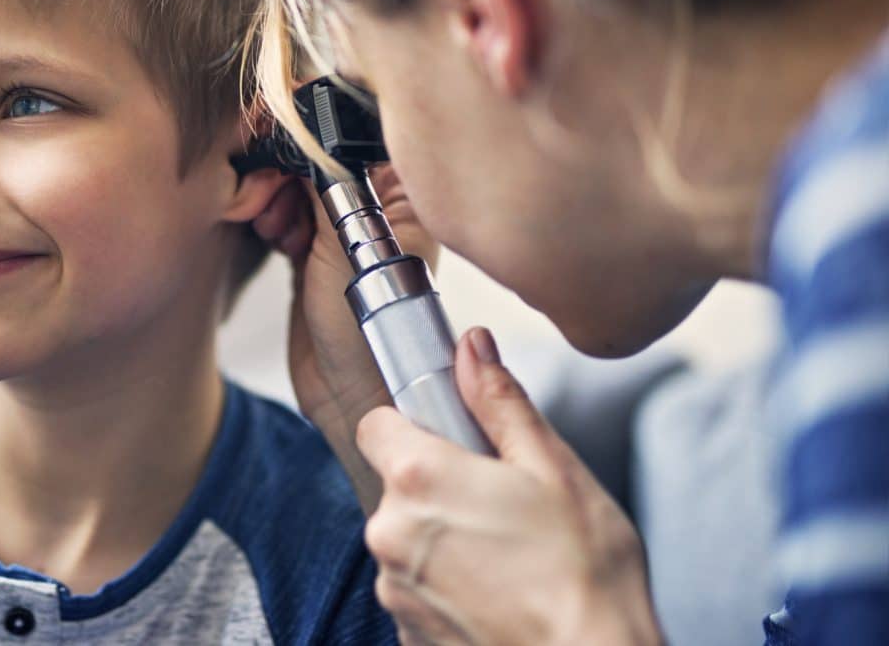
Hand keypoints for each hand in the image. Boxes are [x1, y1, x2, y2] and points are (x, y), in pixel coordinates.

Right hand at [253, 164, 438, 511]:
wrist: (349, 397)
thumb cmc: (370, 333)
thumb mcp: (346, 247)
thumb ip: (325, 187)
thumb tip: (300, 136)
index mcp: (404, 197)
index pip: (357, 139)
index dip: (315, 131)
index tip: (278, 129)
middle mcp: (377, 209)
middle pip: (320, 158)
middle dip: (286, 167)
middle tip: (268, 187)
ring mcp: (343, 232)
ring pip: (297, 186)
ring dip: (274, 195)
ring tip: (272, 222)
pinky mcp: (312, 254)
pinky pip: (285, 214)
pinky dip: (271, 216)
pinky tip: (271, 233)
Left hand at [356, 328, 663, 645]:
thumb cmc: (585, 572)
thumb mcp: (552, 468)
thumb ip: (499, 402)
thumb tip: (471, 345)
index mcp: (418, 478)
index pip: (376, 424)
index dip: (412, 423)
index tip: (451, 436)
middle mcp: (389, 532)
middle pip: (396, 484)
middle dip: (439, 484)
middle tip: (502, 500)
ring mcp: (394, 588)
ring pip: (406, 537)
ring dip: (442, 537)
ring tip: (508, 553)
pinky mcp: (406, 633)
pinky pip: (416, 586)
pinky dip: (447, 584)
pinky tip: (498, 591)